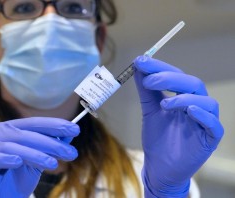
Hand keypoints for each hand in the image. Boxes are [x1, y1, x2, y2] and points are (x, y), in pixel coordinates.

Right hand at [0, 117, 78, 197]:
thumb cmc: (16, 177)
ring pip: (13, 147)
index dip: (55, 125)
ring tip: (53, 164)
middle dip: (52, 144)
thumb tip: (69, 134)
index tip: (74, 128)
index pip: (35, 123)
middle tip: (71, 153)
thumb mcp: (37, 161)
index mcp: (11, 128)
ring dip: (35, 155)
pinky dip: (5, 159)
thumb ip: (49, 146)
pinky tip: (17, 162)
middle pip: (27, 135)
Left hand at [133, 56, 223, 196]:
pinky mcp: (210, 139)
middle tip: (150, 80)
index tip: (141, 62)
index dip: (160, 67)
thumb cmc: (158, 139)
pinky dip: (202, 115)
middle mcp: (196, 106)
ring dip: (184, 97)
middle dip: (170, 79)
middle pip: (192, 84)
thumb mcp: (149, 111)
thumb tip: (138, 66)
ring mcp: (204, 122)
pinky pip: (213, 124)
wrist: (160, 167)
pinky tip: (189, 111)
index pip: (176, 76)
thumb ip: (146, 91)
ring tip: (164, 103)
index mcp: (182, 97)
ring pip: (206, 101)